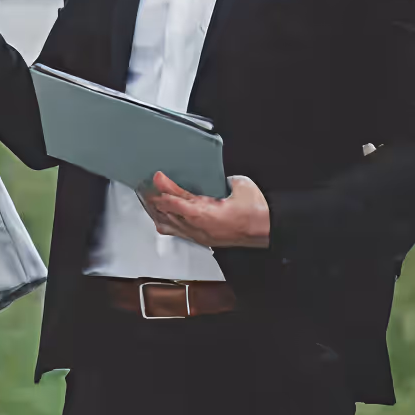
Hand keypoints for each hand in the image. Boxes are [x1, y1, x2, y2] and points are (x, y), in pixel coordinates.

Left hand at [140, 173, 269, 248]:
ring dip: (157, 211)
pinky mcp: (203, 239)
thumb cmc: (258, 213)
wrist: (268, 232)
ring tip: (148, 198)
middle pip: (167, 214)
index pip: (176, 202)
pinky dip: (166, 221)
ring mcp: (200, 236)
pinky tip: (161, 215)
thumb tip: (212, 175)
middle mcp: (199, 228)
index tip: (157, 176)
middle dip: (154, 199)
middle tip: (146, 185)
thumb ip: (221, 178)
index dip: (165, 188)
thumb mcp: (240, 185)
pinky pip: (177, 231)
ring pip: (169, 226)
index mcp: (207, 215)